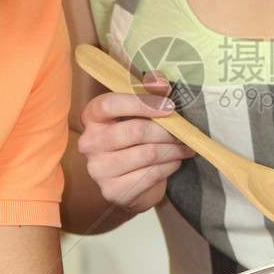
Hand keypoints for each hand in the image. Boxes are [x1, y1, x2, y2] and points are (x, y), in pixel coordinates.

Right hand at [76, 72, 194, 213]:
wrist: (130, 184)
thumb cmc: (135, 140)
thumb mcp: (140, 113)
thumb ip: (149, 93)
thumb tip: (160, 83)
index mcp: (91, 118)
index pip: (110, 104)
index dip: (142, 103)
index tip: (169, 107)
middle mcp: (89, 143)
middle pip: (135, 130)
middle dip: (166, 131)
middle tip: (185, 132)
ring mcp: (98, 169)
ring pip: (148, 153)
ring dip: (173, 149)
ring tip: (185, 147)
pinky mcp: (113, 190)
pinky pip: (151, 174)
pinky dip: (170, 166)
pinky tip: (174, 162)